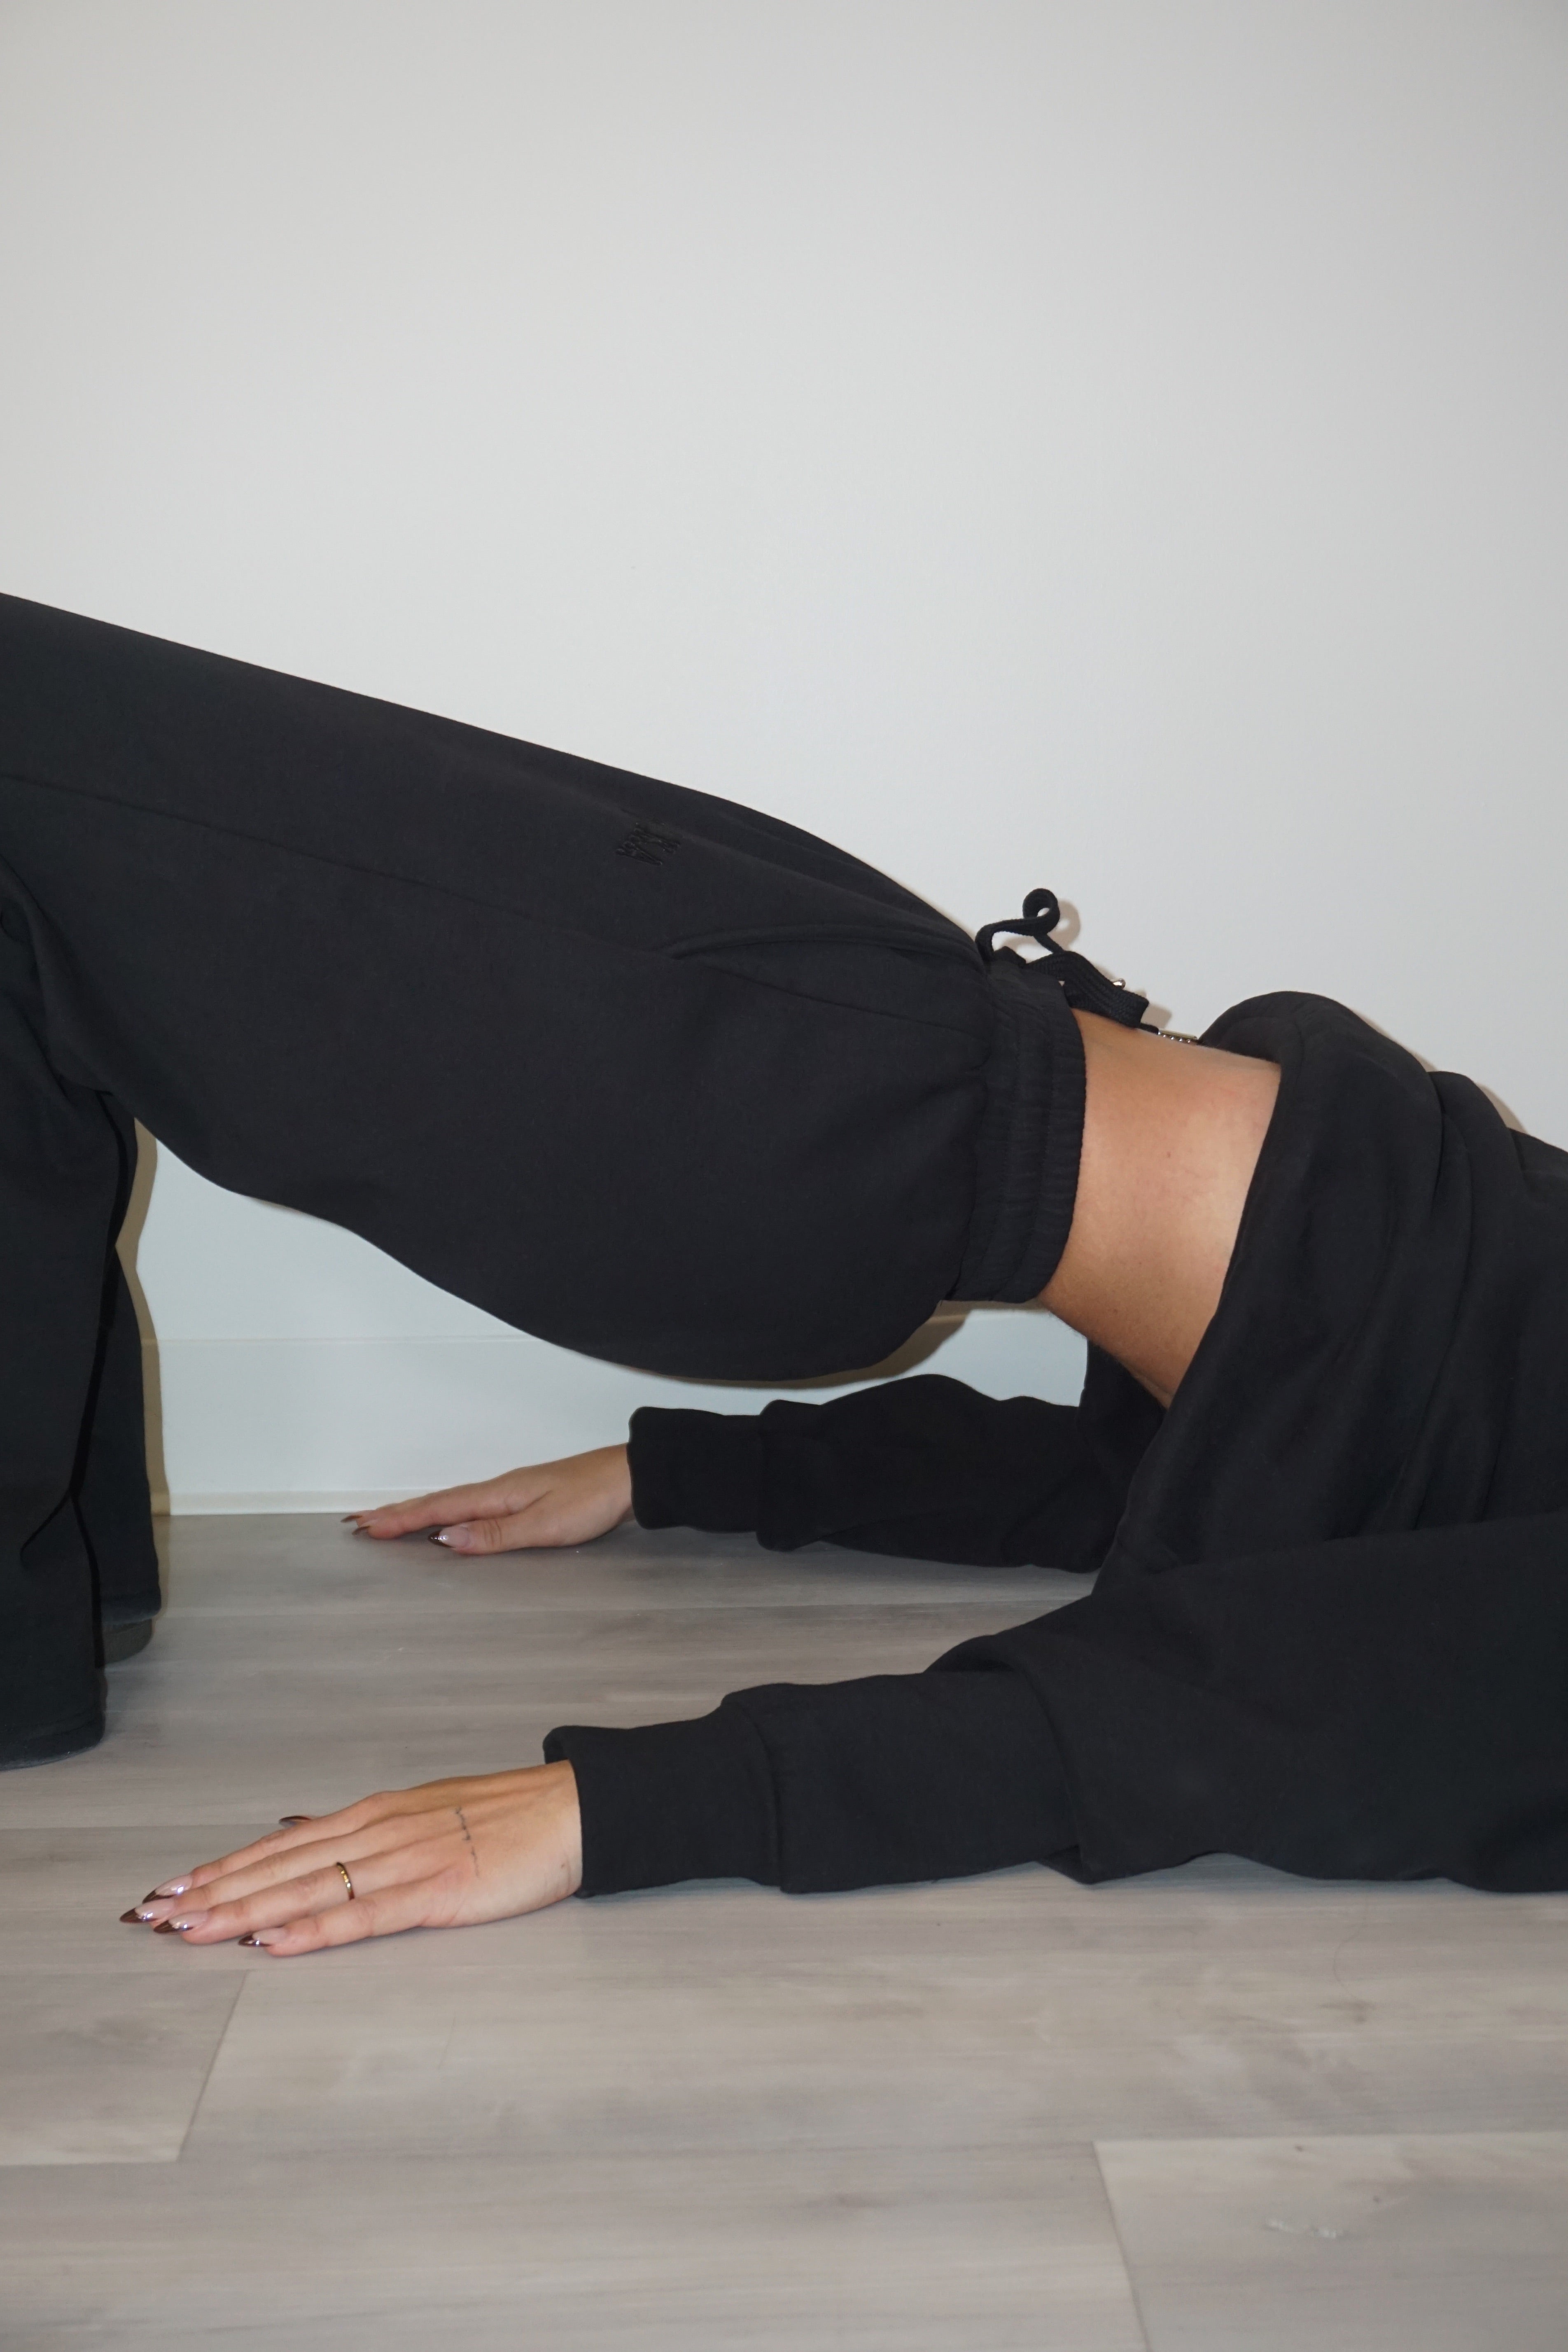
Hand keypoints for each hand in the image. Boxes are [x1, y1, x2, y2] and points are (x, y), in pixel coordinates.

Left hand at [120, 1763, 582, 1954]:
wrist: (572, 1810)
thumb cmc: (505, 1817)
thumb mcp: (424, 1812)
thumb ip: (363, 1831)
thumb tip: (299, 1837)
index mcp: (377, 1814)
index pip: (281, 1846)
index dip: (224, 1868)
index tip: (173, 1888)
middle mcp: (379, 1831)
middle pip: (280, 1867)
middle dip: (214, 1893)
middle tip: (155, 1915)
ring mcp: (406, 1861)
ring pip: (309, 1890)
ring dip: (244, 1911)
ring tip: (192, 1930)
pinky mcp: (437, 1893)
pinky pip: (364, 1916)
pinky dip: (315, 1930)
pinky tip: (276, 1943)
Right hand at [345, 1444, 634, 1553]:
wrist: (629, 1478)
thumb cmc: (594, 1498)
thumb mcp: (544, 1523)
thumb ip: (494, 1534)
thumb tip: (445, 1539)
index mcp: (498, 1494)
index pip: (439, 1508)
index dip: (401, 1520)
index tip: (366, 1526)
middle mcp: (499, 1490)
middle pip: (438, 1502)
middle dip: (398, 1514)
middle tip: (360, 1523)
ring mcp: (511, 1493)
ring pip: (453, 1504)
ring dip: (419, 1513)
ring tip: (389, 1521)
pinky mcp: (525, 1499)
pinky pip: (473, 1506)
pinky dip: (448, 1512)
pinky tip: (445, 1521)